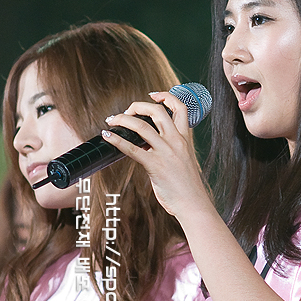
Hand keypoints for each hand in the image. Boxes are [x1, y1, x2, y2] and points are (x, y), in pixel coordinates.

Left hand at [102, 93, 211, 220]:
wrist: (194, 205)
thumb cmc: (188, 188)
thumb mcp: (183, 162)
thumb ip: (169, 150)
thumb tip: (147, 146)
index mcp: (184, 139)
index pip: (180, 107)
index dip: (165, 96)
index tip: (153, 95)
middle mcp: (176, 141)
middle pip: (156, 111)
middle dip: (137, 106)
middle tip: (126, 112)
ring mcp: (165, 152)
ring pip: (141, 126)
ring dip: (122, 119)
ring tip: (112, 121)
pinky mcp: (155, 166)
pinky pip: (132, 148)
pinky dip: (116, 140)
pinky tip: (107, 136)